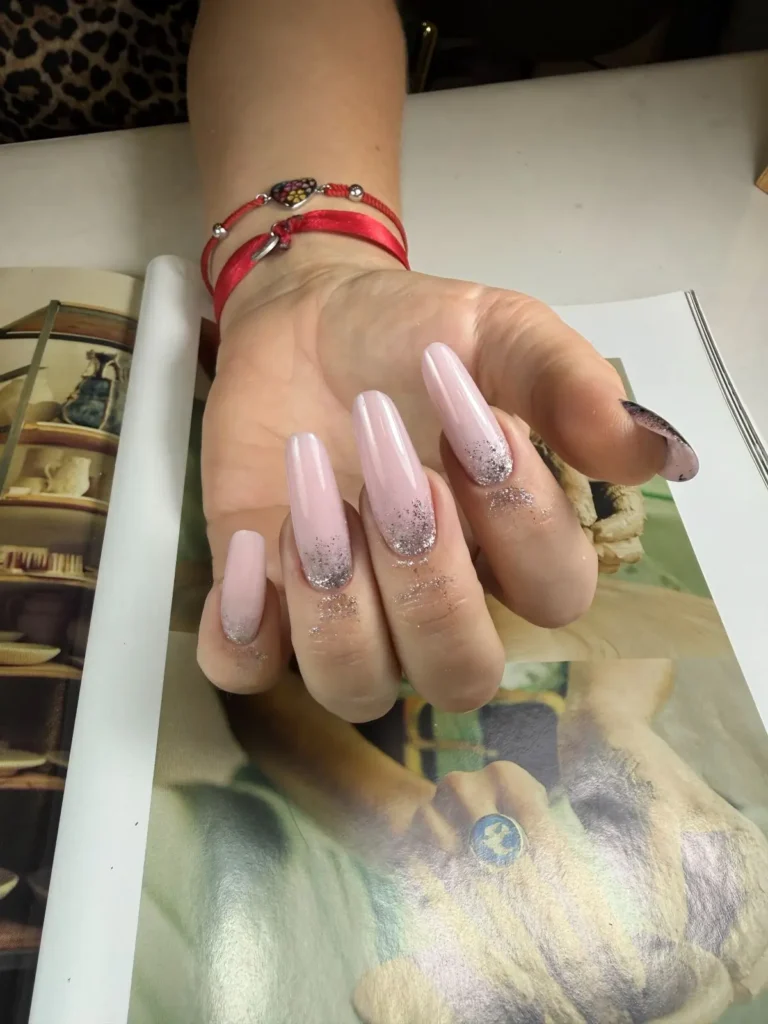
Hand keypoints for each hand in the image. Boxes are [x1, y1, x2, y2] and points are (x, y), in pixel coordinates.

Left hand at [196, 247, 696, 718]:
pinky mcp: (260, 602)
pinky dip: (245, 630)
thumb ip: (568, 385)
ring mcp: (345, 610)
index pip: (554, 597)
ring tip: (310, 492)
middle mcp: (434, 600)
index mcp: (510, 547)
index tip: (467, 413)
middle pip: (459, 672)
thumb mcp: (501, 333)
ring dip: (332, 601)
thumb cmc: (415, 335)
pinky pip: (249, 672)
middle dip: (425, 575)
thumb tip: (658, 454)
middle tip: (388, 457)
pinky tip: (252, 543)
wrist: (309, 318)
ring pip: (355, 688)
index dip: (520, 520)